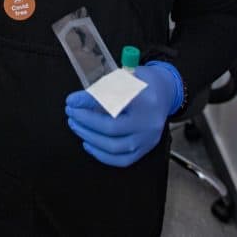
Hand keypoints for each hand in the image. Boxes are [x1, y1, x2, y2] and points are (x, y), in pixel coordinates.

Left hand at [65, 62, 181, 166]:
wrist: (165, 92)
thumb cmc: (142, 82)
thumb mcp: (122, 76)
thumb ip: (99, 89)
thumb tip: (74, 102)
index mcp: (144, 99)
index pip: (112, 103)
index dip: (88, 104)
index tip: (71, 102)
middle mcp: (148, 122)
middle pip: (112, 129)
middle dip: (86, 123)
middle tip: (71, 114)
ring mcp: (148, 138)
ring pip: (115, 147)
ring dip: (91, 138)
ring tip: (77, 126)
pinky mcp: (146, 148)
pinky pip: (123, 160)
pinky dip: (102, 155)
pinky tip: (89, 143)